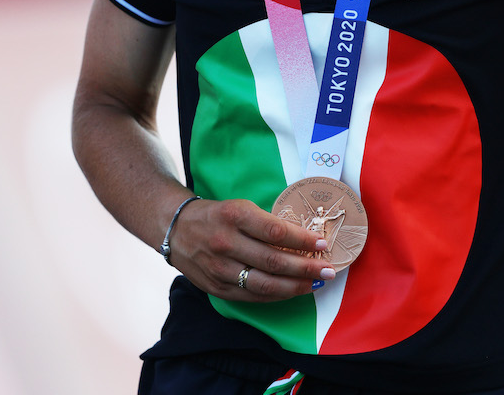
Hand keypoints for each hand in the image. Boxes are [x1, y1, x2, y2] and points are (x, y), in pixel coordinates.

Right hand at [167, 198, 335, 301]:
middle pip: (274, 261)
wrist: (175, 228)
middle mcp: (226, 243)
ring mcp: (220, 268)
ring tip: (316, 284)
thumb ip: (268, 224)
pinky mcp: (216, 287)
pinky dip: (276, 296)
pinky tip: (292, 291)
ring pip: (264, 284)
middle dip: (306, 268)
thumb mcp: (241, 207)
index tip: (323, 244)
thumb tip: (305, 240)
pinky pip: (252, 296)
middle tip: (329, 271)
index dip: (303, 240)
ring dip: (295, 287)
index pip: (276, 232)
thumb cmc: (217, 215)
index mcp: (235, 216)